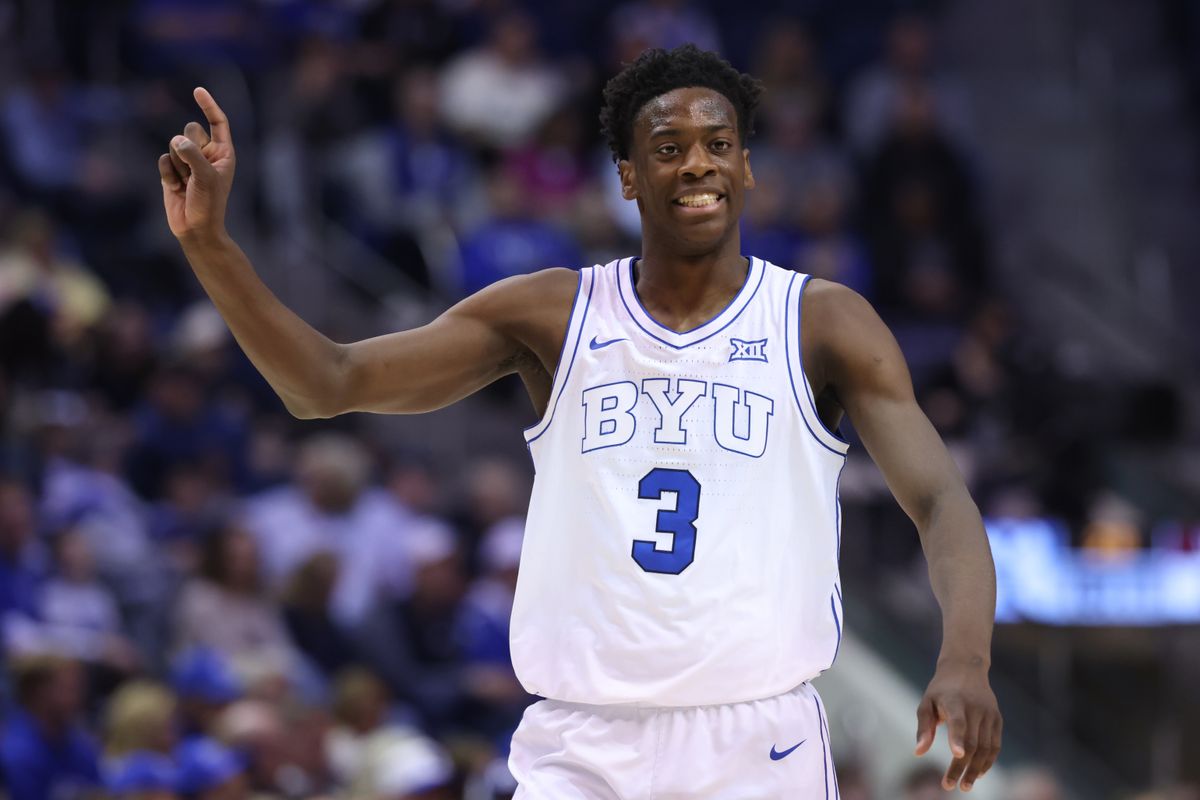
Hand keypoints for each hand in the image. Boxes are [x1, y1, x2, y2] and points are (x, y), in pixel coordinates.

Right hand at [158, 87, 234, 241]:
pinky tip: (176, 187)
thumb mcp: (206, 177)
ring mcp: (188, 162)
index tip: (197, 90)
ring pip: (174, 144)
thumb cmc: (209, 204)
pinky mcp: (172, 171)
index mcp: (223, 153)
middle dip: (189, 145)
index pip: (218, 122)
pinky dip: (168, 173)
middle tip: (194, 168)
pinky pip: (163, 160)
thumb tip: (177, 140)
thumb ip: (192, 155)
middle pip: (190, 130)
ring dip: (178, 164)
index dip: (209, 106)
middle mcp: (206, 154)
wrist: (196, 229)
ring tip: (187, 183)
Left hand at [914, 657, 1001, 791]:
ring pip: (985, 747)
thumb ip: (924, 728)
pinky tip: (978, 773)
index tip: (956, 755)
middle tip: (951, 786)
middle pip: (972, 742)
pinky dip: (988, 761)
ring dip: (976, 769)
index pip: (958, 721)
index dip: (957, 738)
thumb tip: (918, 753)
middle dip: (962, 767)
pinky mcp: (997, 719)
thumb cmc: (941, 689)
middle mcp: (975, 707)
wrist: (966, 667)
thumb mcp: (926, 702)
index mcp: (954, 700)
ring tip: (965, 785)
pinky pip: (995, 745)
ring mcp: (989, 713)